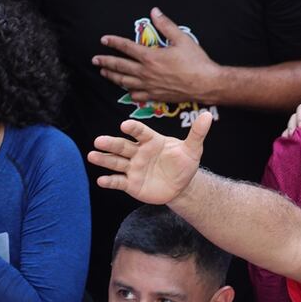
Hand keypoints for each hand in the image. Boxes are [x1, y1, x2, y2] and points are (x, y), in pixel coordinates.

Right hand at [88, 112, 211, 204]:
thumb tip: (208, 115)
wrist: (182, 185)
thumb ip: (197, 133)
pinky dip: (109, 181)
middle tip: (98, 141)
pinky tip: (101, 180)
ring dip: (103, 159)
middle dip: (110, 143)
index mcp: (151, 141)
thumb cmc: (184, 163)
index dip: (133, 128)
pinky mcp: (130, 183)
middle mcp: (138, 152)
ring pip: (115, 162)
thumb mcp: (193, 149)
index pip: (140, 132)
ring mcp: (132, 167)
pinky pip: (118, 181)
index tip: (125, 125)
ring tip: (92, 156)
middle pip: (122, 146)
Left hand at [92, 7, 220, 104]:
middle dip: (106, 61)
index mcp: (151, 57)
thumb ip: (166, 25)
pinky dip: (129, 93)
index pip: (126, 47)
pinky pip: (138, 95)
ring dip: (112, 76)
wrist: (208, 84)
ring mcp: (150, 86)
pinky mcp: (157, 96)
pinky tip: (126, 91)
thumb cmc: (197, 62)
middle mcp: (146, 72)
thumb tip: (155, 11)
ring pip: (125, 82)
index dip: (113, 42)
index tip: (104, 40)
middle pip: (120, 66)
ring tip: (104, 73)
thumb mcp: (182, 39)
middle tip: (95, 60)